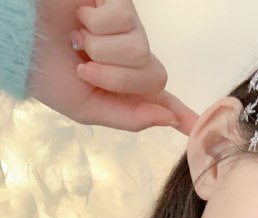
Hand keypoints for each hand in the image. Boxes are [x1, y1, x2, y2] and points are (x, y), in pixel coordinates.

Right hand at [29, 0, 197, 132]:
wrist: (16, 39)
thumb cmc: (43, 70)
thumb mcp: (85, 107)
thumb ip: (127, 116)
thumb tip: (166, 119)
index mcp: (120, 84)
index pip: (158, 98)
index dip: (180, 111)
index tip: (198, 125)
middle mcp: (127, 54)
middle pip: (154, 76)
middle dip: (119, 78)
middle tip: (85, 66)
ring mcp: (125, 25)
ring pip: (141, 50)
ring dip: (103, 50)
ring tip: (77, 39)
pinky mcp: (119, 0)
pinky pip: (125, 19)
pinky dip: (98, 23)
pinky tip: (80, 15)